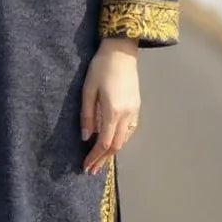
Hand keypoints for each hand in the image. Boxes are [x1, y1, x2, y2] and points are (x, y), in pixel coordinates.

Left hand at [81, 39, 139, 174]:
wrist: (121, 52)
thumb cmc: (100, 68)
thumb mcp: (88, 90)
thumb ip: (87, 115)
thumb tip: (85, 137)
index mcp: (113, 111)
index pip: (104, 142)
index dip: (94, 157)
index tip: (85, 166)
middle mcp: (127, 115)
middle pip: (116, 145)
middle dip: (103, 159)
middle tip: (91, 170)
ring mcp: (134, 111)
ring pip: (125, 139)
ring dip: (112, 152)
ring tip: (100, 160)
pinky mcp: (137, 106)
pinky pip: (130, 130)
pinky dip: (120, 140)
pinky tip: (113, 142)